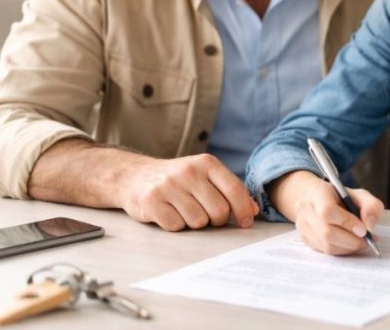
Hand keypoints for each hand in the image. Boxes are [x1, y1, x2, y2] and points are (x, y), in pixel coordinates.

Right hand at [118, 153, 257, 230]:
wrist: (136, 176)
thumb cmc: (179, 180)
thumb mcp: (205, 176)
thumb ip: (229, 190)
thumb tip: (253, 210)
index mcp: (206, 163)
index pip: (234, 190)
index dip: (244, 210)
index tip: (246, 223)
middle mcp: (188, 171)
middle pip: (219, 211)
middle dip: (216, 220)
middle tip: (206, 215)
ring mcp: (168, 185)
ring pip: (198, 221)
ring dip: (194, 223)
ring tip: (184, 210)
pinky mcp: (151, 201)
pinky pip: (176, 226)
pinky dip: (176, 225)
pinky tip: (169, 212)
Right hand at [272, 171, 383, 254]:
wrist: (318, 200)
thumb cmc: (341, 197)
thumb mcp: (360, 195)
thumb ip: (371, 206)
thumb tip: (370, 226)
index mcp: (318, 193)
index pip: (328, 211)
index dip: (347, 223)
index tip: (364, 230)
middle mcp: (306, 209)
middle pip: (327, 232)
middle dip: (351, 240)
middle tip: (367, 240)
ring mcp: (302, 226)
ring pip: (326, 245)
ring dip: (348, 247)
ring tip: (361, 242)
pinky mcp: (305, 239)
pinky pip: (325, 251)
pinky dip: (342, 250)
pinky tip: (350, 244)